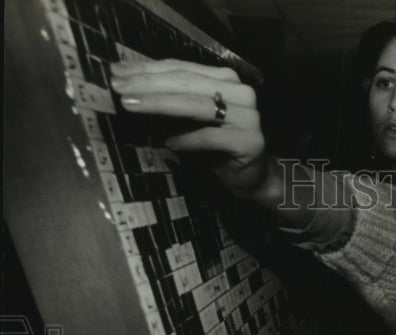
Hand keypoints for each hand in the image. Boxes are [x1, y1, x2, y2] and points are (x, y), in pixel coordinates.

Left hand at [108, 59, 269, 195]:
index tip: (117, 72)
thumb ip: (170, 100)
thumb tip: (127, 83)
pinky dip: (186, 140)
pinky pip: (209, 137)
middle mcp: (240, 92)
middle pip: (187, 82)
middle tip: (118, 88)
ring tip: (130, 105)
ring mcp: (248, 116)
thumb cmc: (217, 147)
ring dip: (159, 104)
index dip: (148, 69)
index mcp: (226, 79)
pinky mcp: (250, 141)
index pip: (182, 68)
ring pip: (195, 105)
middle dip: (148, 84)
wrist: (252, 178)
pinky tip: (167, 143)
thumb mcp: (190, 119)